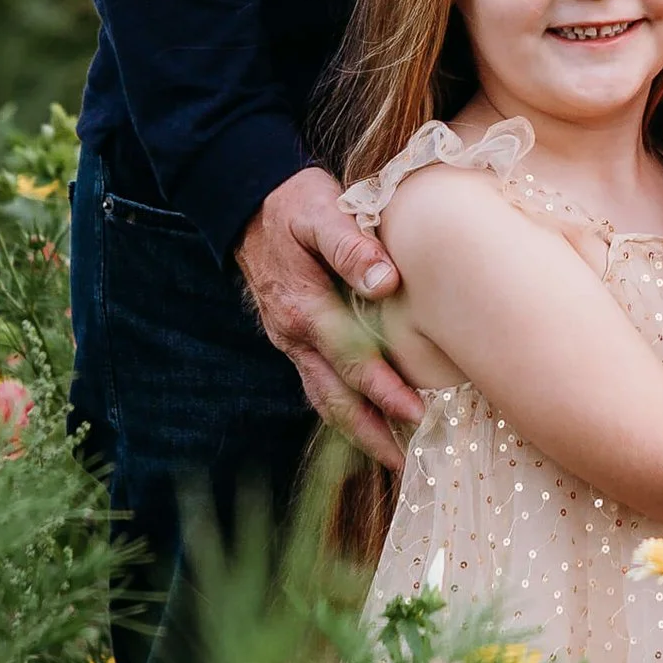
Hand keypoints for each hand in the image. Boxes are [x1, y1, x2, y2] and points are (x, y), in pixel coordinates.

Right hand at [234, 167, 423, 468]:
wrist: (246, 202)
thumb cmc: (293, 203)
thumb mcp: (321, 209)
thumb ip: (351, 245)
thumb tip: (386, 282)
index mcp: (303, 306)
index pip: (349, 359)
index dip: (383, 390)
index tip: (416, 413)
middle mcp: (293, 333)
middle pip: (333, 396)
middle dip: (370, 431)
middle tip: (408, 460)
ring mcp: (289, 340)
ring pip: (322, 397)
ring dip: (356, 429)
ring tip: (392, 456)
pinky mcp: (291, 338)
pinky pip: (316, 383)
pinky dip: (341, 408)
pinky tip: (364, 421)